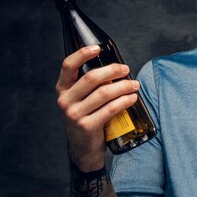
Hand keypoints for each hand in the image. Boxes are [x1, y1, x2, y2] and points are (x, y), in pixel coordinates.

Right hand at [55, 45, 139, 170]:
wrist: (83, 148)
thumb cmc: (86, 117)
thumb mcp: (81, 99)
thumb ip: (90, 84)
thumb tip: (115, 67)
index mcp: (62, 89)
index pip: (68, 65)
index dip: (82, 54)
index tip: (98, 48)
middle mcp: (65, 100)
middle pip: (91, 77)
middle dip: (113, 70)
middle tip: (126, 69)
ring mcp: (74, 114)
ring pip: (104, 93)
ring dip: (123, 86)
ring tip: (134, 85)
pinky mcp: (86, 126)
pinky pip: (110, 109)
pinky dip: (124, 101)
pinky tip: (132, 98)